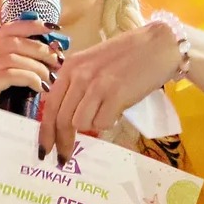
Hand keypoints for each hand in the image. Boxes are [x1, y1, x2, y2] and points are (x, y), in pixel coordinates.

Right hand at [0, 19, 63, 104]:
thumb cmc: (6, 108)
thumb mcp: (18, 80)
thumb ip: (28, 62)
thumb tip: (54, 49)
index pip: (8, 29)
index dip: (31, 26)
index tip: (52, 28)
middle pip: (12, 42)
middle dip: (39, 49)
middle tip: (57, 60)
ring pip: (13, 58)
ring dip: (38, 67)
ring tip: (51, 78)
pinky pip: (11, 74)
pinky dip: (30, 78)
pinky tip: (41, 88)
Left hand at [39, 22, 179, 163]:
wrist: (158, 45)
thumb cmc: (127, 56)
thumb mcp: (92, 64)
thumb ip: (76, 86)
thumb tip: (65, 118)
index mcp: (71, 67)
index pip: (49, 106)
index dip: (45, 132)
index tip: (45, 149)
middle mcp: (80, 75)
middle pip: (62, 120)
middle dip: (63, 143)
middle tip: (64, 158)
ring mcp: (97, 85)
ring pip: (81, 124)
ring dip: (92, 125)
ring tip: (106, 113)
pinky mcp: (116, 94)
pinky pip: (103, 123)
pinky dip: (109, 123)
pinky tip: (118, 110)